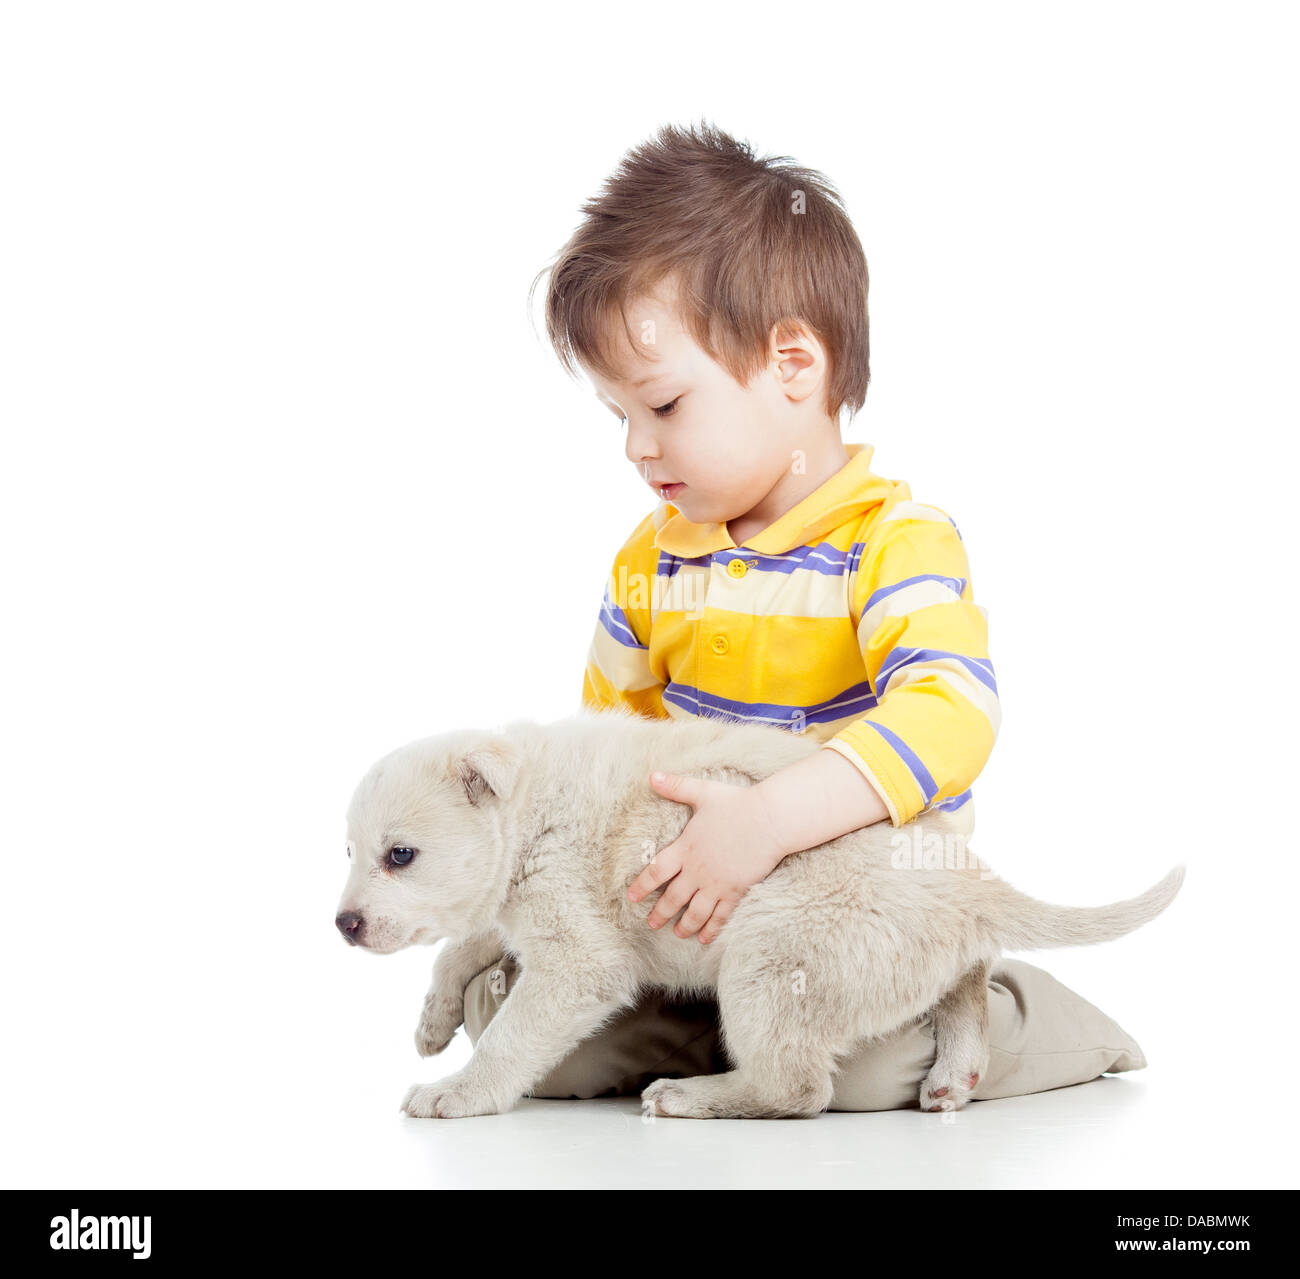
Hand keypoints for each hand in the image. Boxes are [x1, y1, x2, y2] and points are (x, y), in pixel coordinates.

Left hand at [627, 771, 789, 943]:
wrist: (769, 820)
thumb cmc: (737, 804)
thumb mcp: (703, 793)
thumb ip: (676, 787)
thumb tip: (652, 776)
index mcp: (686, 847)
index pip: (656, 871)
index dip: (642, 886)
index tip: (631, 898)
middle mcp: (697, 869)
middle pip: (673, 897)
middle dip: (660, 913)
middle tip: (651, 924)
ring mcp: (716, 883)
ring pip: (695, 911)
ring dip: (684, 925)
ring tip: (678, 934)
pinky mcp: (736, 890)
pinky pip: (721, 916)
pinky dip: (712, 929)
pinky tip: (706, 939)